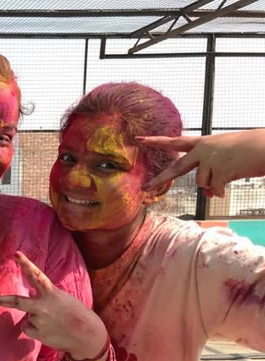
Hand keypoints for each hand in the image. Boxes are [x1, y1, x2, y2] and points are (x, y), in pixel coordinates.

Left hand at [0, 251, 107, 358]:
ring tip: (54, 323)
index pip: (37, 275)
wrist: (86, 336)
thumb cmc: (75, 314)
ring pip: (27, 318)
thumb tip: (28, 296)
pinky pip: (29, 328)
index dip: (26, 264)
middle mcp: (42, 306)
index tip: (16, 254)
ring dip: (37, 319)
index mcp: (51, 293)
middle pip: (15, 301)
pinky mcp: (36, 332)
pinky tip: (50, 331)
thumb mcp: (61, 299)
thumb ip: (44, 296)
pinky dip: (37, 329)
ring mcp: (38, 320)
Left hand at [138, 129, 264, 197]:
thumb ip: (212, 174)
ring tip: (229, 173)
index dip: (157, 141)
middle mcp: (203, 150)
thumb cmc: (249, 150)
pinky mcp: (219, 170)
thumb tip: (208, 193)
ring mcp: (210, 160)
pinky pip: (214, 189)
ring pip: (201, 183)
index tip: (140, 139)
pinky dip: (221, 191)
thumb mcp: (226, 161)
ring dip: (213, 185)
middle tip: (145, 187)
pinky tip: (230, 185)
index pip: (176, 141)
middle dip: (159, 180)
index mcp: (203, 143)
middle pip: (176, 168)